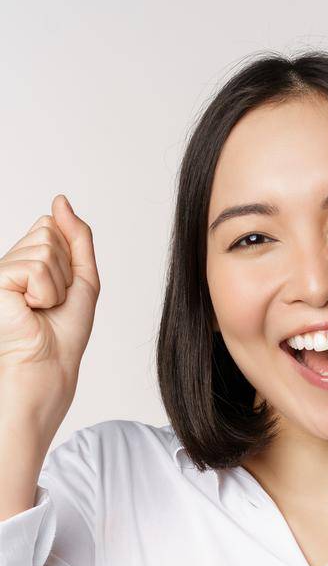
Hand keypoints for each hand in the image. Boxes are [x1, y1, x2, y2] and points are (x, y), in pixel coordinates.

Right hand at [0, 195, 99, 437]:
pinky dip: (46, 292)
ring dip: (57, 285)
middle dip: (65, 270)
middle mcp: (8, 261)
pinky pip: (36, 268)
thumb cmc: (63, 331)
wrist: (50, 365)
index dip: (70, 259)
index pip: (52, 227)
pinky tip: (31, 309)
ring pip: (46, 250)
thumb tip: (61, 200)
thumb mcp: (81, 277)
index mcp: (26, 260)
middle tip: (53, 301)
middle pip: (50, 234)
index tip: (62, 289)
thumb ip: (76, 236)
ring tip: (42, 307)